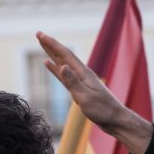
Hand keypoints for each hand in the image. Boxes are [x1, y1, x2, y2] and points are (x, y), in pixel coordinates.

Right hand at [36, 31, 153, 153]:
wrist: (115, 120)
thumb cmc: (102, 110)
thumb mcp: (86, 97)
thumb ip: (73, 82)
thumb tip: (62, 66)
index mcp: (83, 73)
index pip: (65, 55)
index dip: (52, 44)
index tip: (40, 34)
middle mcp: (81, 73)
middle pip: (63, 55)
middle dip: (50, 44)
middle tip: (38, 34)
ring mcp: (80, 80)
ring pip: (62, 63)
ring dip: (52, 53)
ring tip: (42, 45)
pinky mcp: (78, 88)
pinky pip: (63, 74)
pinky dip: (55, 68)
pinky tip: (49, 64)